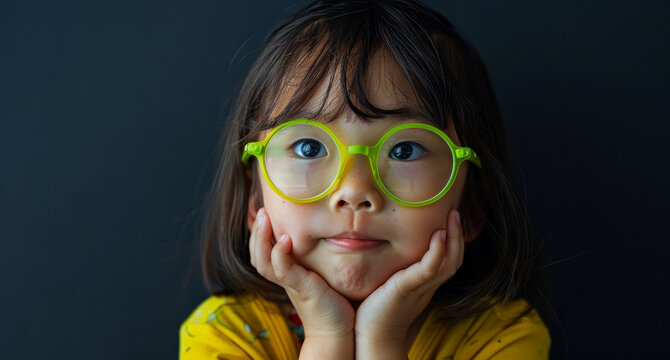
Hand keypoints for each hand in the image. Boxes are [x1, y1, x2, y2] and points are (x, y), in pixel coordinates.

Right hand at [249, 208, 354, 358]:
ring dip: (261, 238)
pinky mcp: (301, 289)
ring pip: (262, 260)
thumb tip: (328, 230)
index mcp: (287, 270)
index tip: (260, 208)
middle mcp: (284, 276)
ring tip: (264, 218)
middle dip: (255, 230)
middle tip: (260, 209)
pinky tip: (283, 240)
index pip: (264, 248)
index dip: (258, 231)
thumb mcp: (323, 272)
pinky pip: (282, 271)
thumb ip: (320, 254)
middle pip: (256, 253)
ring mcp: (290, 283)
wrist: (339, 331)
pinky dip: (279, 255)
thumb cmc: (336, 301)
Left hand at [354, 209, 464, 358]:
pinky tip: (438, 236)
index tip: (451, 219)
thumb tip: (386, 249)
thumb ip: (395, 270)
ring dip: (453, 238)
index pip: (448, 259)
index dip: (454, 240)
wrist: (371, 338)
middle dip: (458, 235)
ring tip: (452, 217)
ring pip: (448, 262)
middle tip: (456, 212)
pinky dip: (437, 252)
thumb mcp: (390, 285)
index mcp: (424, 283)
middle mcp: (427, 285)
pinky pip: (429, 269)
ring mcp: (419, 287)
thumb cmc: (375, 311)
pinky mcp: (407, 289)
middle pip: (454, 259)